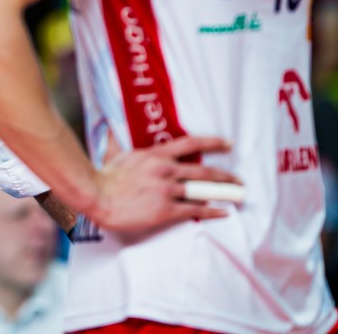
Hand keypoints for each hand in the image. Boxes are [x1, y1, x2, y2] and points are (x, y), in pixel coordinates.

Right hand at [87, 135, 239, 232]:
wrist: (97, 195)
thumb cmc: (103, 176)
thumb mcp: (112, 154)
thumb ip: (115, 140)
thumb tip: (105, 125)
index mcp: (155, 155)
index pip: (190, 143)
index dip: (212, 142)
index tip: (228, 143)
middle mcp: (165, 170)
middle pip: (203, 170)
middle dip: (225, 176)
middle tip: (240, 180)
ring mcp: (167, 190)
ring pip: (203, 190)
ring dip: (224, 193)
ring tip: (239, 196)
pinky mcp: (165, 209)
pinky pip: (194, 210)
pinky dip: (212, 211)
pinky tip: (223, 212)